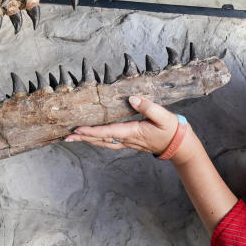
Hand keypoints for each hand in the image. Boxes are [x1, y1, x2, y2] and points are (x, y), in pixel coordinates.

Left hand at [64, 95, 179, 155]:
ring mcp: (128, 142)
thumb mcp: (163, 116)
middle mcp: (128, 139)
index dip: (92, 131)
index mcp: (133, 132)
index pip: (108, 132)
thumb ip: (148, 107)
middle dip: (83, 137)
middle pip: (101, 139)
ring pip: (104, 142)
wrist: (180, 146)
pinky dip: (98, 140)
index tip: (78, 129)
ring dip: (88, 140)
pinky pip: (109, 142)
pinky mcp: (130, 142)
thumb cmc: (172, 130)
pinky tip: (92, 138)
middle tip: (66, 137)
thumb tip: (132, 99)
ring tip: (74, 138)